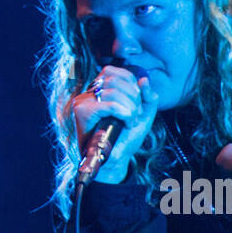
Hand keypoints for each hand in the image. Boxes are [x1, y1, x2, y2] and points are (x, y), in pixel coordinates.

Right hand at [71, 66, 158, 183]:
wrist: (115, 161)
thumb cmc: (126, 138)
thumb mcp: (143, 115)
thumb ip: (148, 97)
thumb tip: (144, 79)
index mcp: (100, 90)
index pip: (114, 71)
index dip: (130, 82)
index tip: (136, 102)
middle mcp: (89, 93)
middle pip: (114, 79)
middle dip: (132, 95)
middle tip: (135, 114)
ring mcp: (84, 101)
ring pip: (112, 90)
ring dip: (129, 106)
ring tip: (131, 120)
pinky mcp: (83, 112)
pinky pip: (109, 104)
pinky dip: (124, 112)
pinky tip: (126, 123)